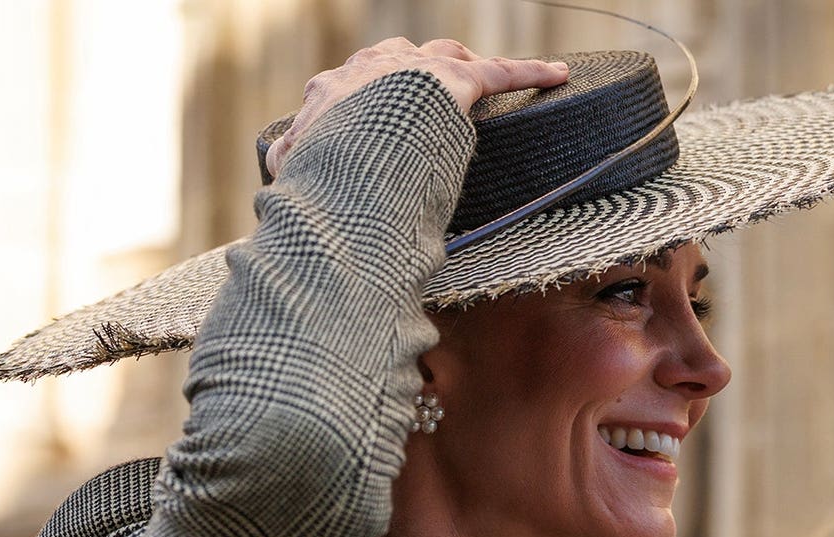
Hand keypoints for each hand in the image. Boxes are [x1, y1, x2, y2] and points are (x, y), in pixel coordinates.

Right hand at [265, 37, 568, 176]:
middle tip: (420, 94)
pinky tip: (556, 74)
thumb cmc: (322, 161)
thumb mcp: (296, 167)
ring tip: (476, 75)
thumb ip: (291, 171)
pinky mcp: (460, 78)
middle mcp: (374, 68)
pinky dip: (530, 72)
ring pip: (445, 54)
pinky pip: (502, 72)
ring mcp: (417, 68)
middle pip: (395, 59)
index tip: (363, 116)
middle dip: (407, 70)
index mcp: (334, 90)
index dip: (358, 99)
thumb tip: (276, 185)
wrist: (352, 138)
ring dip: (459, 62)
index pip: (348, 87)